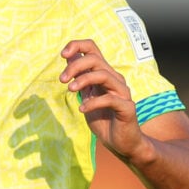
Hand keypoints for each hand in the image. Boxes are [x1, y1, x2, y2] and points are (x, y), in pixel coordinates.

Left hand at [59, 39, 146, 161]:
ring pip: (103, 75)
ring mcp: (122, 92)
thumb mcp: (87, 96)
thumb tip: (69, 58)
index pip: (93, 49)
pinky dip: (93, 102)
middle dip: (75, 66)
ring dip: (83, 80)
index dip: (77, 46)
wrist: (121, 143)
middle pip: (95, 59)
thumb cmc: (103, 119)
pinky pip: (109, 99)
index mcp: (104, 74)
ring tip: (70, 90)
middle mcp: (114, 79)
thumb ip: (80, 79)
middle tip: (61, 80)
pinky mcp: (126, 107)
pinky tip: (82, 109)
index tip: (62, 55)